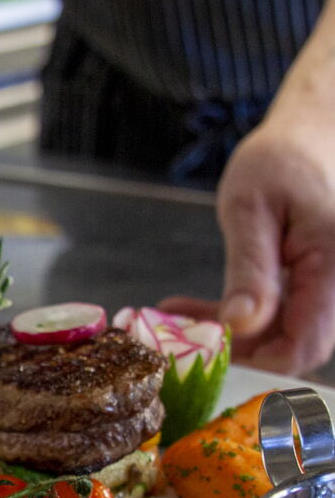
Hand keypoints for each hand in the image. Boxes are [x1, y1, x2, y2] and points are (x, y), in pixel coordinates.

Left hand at [160, 114, 334, 374]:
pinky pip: (283, 318)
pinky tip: (199, 307)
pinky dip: (243, 317)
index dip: (253, 359)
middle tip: (178, 328)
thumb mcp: (250, 208)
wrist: (307, 137)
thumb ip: (249, 270)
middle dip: (235, 347)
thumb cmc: (279, 161)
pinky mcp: (318, 288)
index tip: (201, 346)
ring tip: (179, 313)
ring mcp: (332, 288)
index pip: (302, 346)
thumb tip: (240, 325)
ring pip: (284, 334)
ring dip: (233, 333)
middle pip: (294, 346)